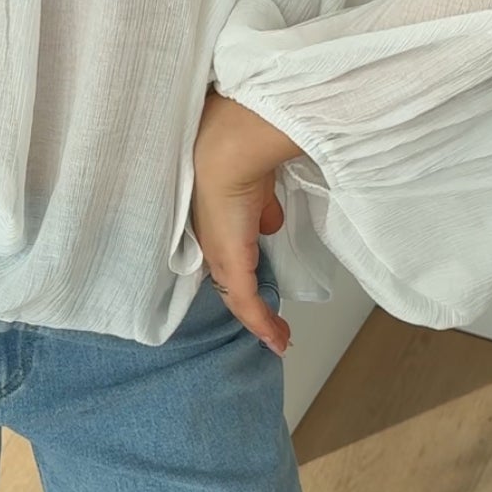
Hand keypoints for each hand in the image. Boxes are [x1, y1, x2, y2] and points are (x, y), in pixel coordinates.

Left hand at [190, 90, 302, 354]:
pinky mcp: (230, 264)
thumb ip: (262, 208)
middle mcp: (212, 244)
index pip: (226, 261)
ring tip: (279, 337)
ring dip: (260, 320)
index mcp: (214, 225)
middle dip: (251, 309)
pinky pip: (246, 304)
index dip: (242, 280)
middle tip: (274, 328)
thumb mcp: (256, 187)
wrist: (228, 149)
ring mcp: (219, 256)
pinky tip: (278, 341)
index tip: (259, 295)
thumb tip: (270, 223)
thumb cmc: (238, 153)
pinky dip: (263, 324)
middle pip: (230, 286)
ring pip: (238, 298)